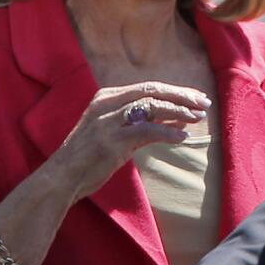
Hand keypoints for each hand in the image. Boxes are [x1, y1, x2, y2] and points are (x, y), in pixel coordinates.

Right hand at [47, 82, 211, 203]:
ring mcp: (107, 121)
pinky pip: (146, 131)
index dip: (175, 91)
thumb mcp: (114, 132)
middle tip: (204, 103)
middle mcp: (107, 103)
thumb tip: (177, 120)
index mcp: (107, 97)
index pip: (148, 87)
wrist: (61, 178)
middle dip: (181, 96)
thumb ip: (142, 123)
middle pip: (153, 91)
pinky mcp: (110, 141)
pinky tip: (182, 138)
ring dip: (178, 112)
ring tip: (198, 118)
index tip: (196, 97)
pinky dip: (167, 133)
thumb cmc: (88, 157)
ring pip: (151, 107)